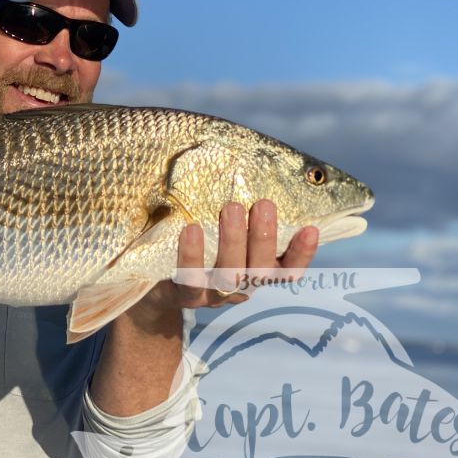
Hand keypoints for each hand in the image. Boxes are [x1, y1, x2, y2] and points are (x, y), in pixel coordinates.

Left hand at [135, 199, 317, 315]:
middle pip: (260, 269)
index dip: (302, 253)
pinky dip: (193, 255)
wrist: (147, 278)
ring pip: (230, 275)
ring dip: (234, 241)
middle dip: (265, 237)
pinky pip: (189, 280)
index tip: (310, 228)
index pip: (288, 269)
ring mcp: (210, 293)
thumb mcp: (216, 223)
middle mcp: (238, 285)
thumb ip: (238, 204)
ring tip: (232, 208)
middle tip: (264, 204)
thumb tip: (252, 162)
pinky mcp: (181, 295)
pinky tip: (192, 229)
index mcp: (253, 269)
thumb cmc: (191, 237)